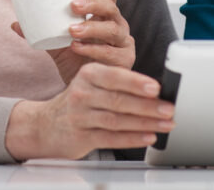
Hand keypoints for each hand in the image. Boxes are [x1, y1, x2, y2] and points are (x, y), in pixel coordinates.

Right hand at [4, 62, 174, 159]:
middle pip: (119, 100)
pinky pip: (110, 138)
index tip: (156, 88)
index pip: (115, 77)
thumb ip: (119, 84)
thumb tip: (156, 91)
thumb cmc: (79, 101)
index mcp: (88, 74)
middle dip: (148, 106)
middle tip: (168, 109)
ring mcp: (80, 116)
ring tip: (165, 125)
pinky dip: (131, 139)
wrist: (45, 124)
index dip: (136, 83)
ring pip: (117, 120)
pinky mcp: (81, 137)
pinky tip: (147, 137)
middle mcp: (82, 93)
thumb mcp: (93, 83)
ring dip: (145, 124)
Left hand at [13, 0, 135, 83]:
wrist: (86, 89)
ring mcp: (124, 42)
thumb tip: (14, 24)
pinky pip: (112, 53)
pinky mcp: (125, 60)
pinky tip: (79, 48)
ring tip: (72, 31)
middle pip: (111, 7)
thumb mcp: (57, 45)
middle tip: (72, 6)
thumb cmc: (76, 61)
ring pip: (112, 29)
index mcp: (104, 14)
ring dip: (92, 28)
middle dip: (92, 4)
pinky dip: (94, 50)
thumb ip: (40, 33)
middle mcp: (117, 24)